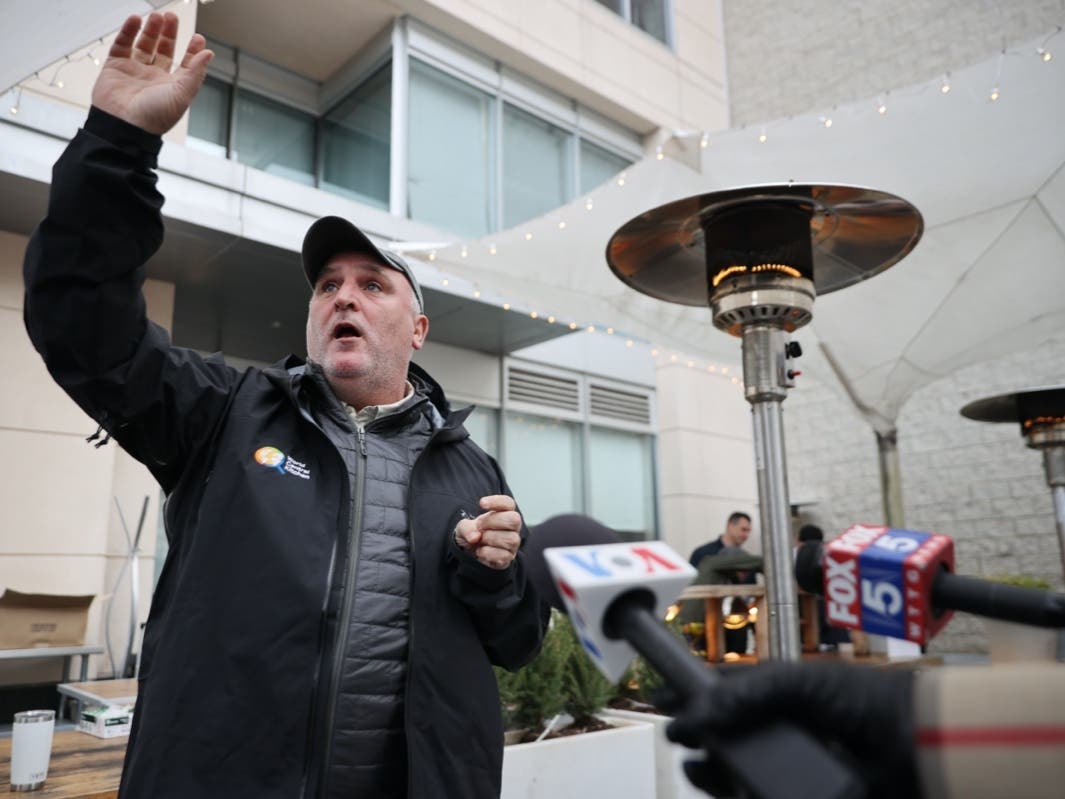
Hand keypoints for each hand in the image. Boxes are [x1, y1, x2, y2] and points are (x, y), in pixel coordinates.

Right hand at [91, 12, 213, 134]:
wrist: (124, 126)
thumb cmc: (154, 117)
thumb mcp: (182, 94)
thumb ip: (195, 72)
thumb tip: (208, 54)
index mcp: (172, 86)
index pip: (185, 64)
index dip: (192, 50)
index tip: (198, 38)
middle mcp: (154, 78)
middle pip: (163, 50)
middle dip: (169, 34)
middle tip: (172, 17)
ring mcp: (134, 71)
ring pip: (144, 45)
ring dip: (150, 30)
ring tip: (157, 16)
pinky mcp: (115, 67)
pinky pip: (122, 44)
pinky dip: (128, 31)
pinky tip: (136, 20)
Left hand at [454, 495, 521, 569]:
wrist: (470, 552)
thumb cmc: (473, 534)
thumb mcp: (464, 527)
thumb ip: (466, 528)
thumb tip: (475, 537)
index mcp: (504, 513)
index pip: (508, 503)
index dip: (497, 501)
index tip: (481, 503)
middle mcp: (512, 527)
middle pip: (514, 519)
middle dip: (493, 521)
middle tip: (479, 525)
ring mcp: (512, 542)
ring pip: (511, 539)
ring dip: (491, 538)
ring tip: (481, 540)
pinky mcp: (508, 557)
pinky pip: (504, 555)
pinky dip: (488, 553)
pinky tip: (481, 551)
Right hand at [661, 661, 919, 798]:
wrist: (912, 744)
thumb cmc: (860, 700)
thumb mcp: (795, 682)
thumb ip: (743, 694)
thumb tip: (695, 715)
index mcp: (774, 695)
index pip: (721, 694)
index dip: (690, 696)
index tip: (662, 700)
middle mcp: (778, 731)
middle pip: (721, 740)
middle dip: (697, 741)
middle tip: (682, 740)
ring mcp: (789, 768)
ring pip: (735, 776)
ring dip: (713, 775)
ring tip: (704, 770)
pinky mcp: (799, 794)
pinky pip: (760, 796)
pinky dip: (739, 794)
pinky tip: (733, 789)